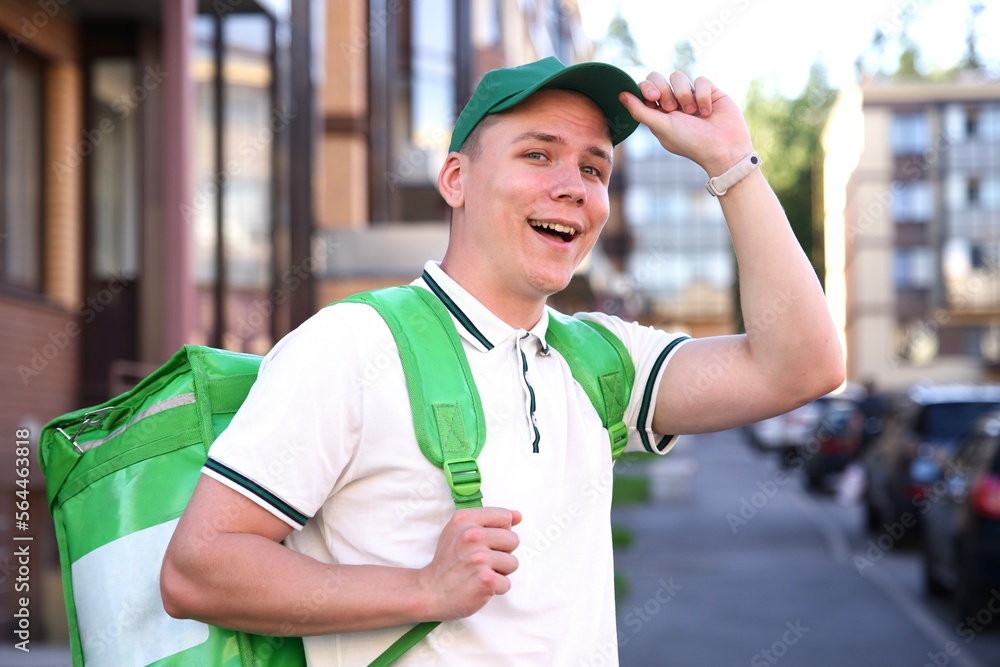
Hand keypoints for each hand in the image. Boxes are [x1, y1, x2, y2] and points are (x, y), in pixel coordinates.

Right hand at [417, 507, 521, 620]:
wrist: (429, 592)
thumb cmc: (448, 561)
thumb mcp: (459, 531)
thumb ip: (489, 520)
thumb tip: (518, 516)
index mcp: (465, 519)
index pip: (505, 516)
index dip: (500, 531)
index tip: (485, 542)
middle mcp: (472, 536)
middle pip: (513, 539)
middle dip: (502, 552)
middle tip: (481, 561)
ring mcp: (479, 558)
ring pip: (513, 563)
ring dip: (499, 572)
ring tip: (479, 573)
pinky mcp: (486, 580)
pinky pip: (507, 583)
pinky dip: (495, 588)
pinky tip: (478, 586)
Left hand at [618, 71, 753, 175]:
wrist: (724, 148)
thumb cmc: (691, 142)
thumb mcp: (661, 127)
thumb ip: (640, 110)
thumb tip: (620, 94)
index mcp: (657, 113)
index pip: (643, 88)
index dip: (646, 88)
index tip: (653, 97)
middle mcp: (672, 102)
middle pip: (658, 77)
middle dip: (664, 90)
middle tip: (672, 108)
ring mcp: (690, 96)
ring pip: (678, 76)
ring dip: (684, 95)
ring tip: (693, 113)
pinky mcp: (709, 91)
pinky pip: (700, 79)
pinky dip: (702, 95)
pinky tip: (707, 111)